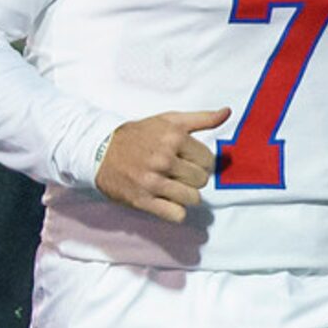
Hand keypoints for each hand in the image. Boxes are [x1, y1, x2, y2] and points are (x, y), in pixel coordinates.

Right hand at [95, 108, 229, 223]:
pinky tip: (164, 200)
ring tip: (170, 186)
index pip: (209, 161)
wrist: (99, 151)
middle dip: (192, 178)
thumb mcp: (168, 120)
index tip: (186, 160)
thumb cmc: (139, 135)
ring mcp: (153, 181)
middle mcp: (164, 159)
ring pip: (193, 198)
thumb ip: (201, 118)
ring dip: (184, 195)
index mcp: (174, 137)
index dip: (200, 162)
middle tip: (175, 173)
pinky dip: (174, 211)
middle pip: (202, 181)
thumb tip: (227, 112)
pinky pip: (177, 215)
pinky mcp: (142, 200)